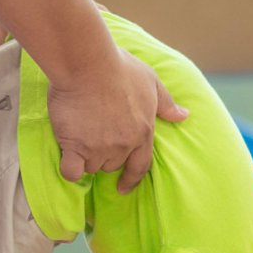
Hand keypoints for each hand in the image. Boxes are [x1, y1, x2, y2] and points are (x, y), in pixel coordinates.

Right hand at [47, 49, 188, 189]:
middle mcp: (123, 145)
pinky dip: (70, 168)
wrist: (88, 64)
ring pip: (92, 167)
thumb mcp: (151, 82)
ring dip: (86, 158)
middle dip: (105, 156)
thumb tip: (184, 116)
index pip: (140, 166)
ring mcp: (99, 148)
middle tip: (94, 134)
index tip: (124, 188)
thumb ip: (166, 103)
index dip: (132, 179)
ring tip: (79, 134)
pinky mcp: (75, 147)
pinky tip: (68, 157)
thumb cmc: (120, 69)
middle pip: (112, 165)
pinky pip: (72, 171)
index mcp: (143, 133)